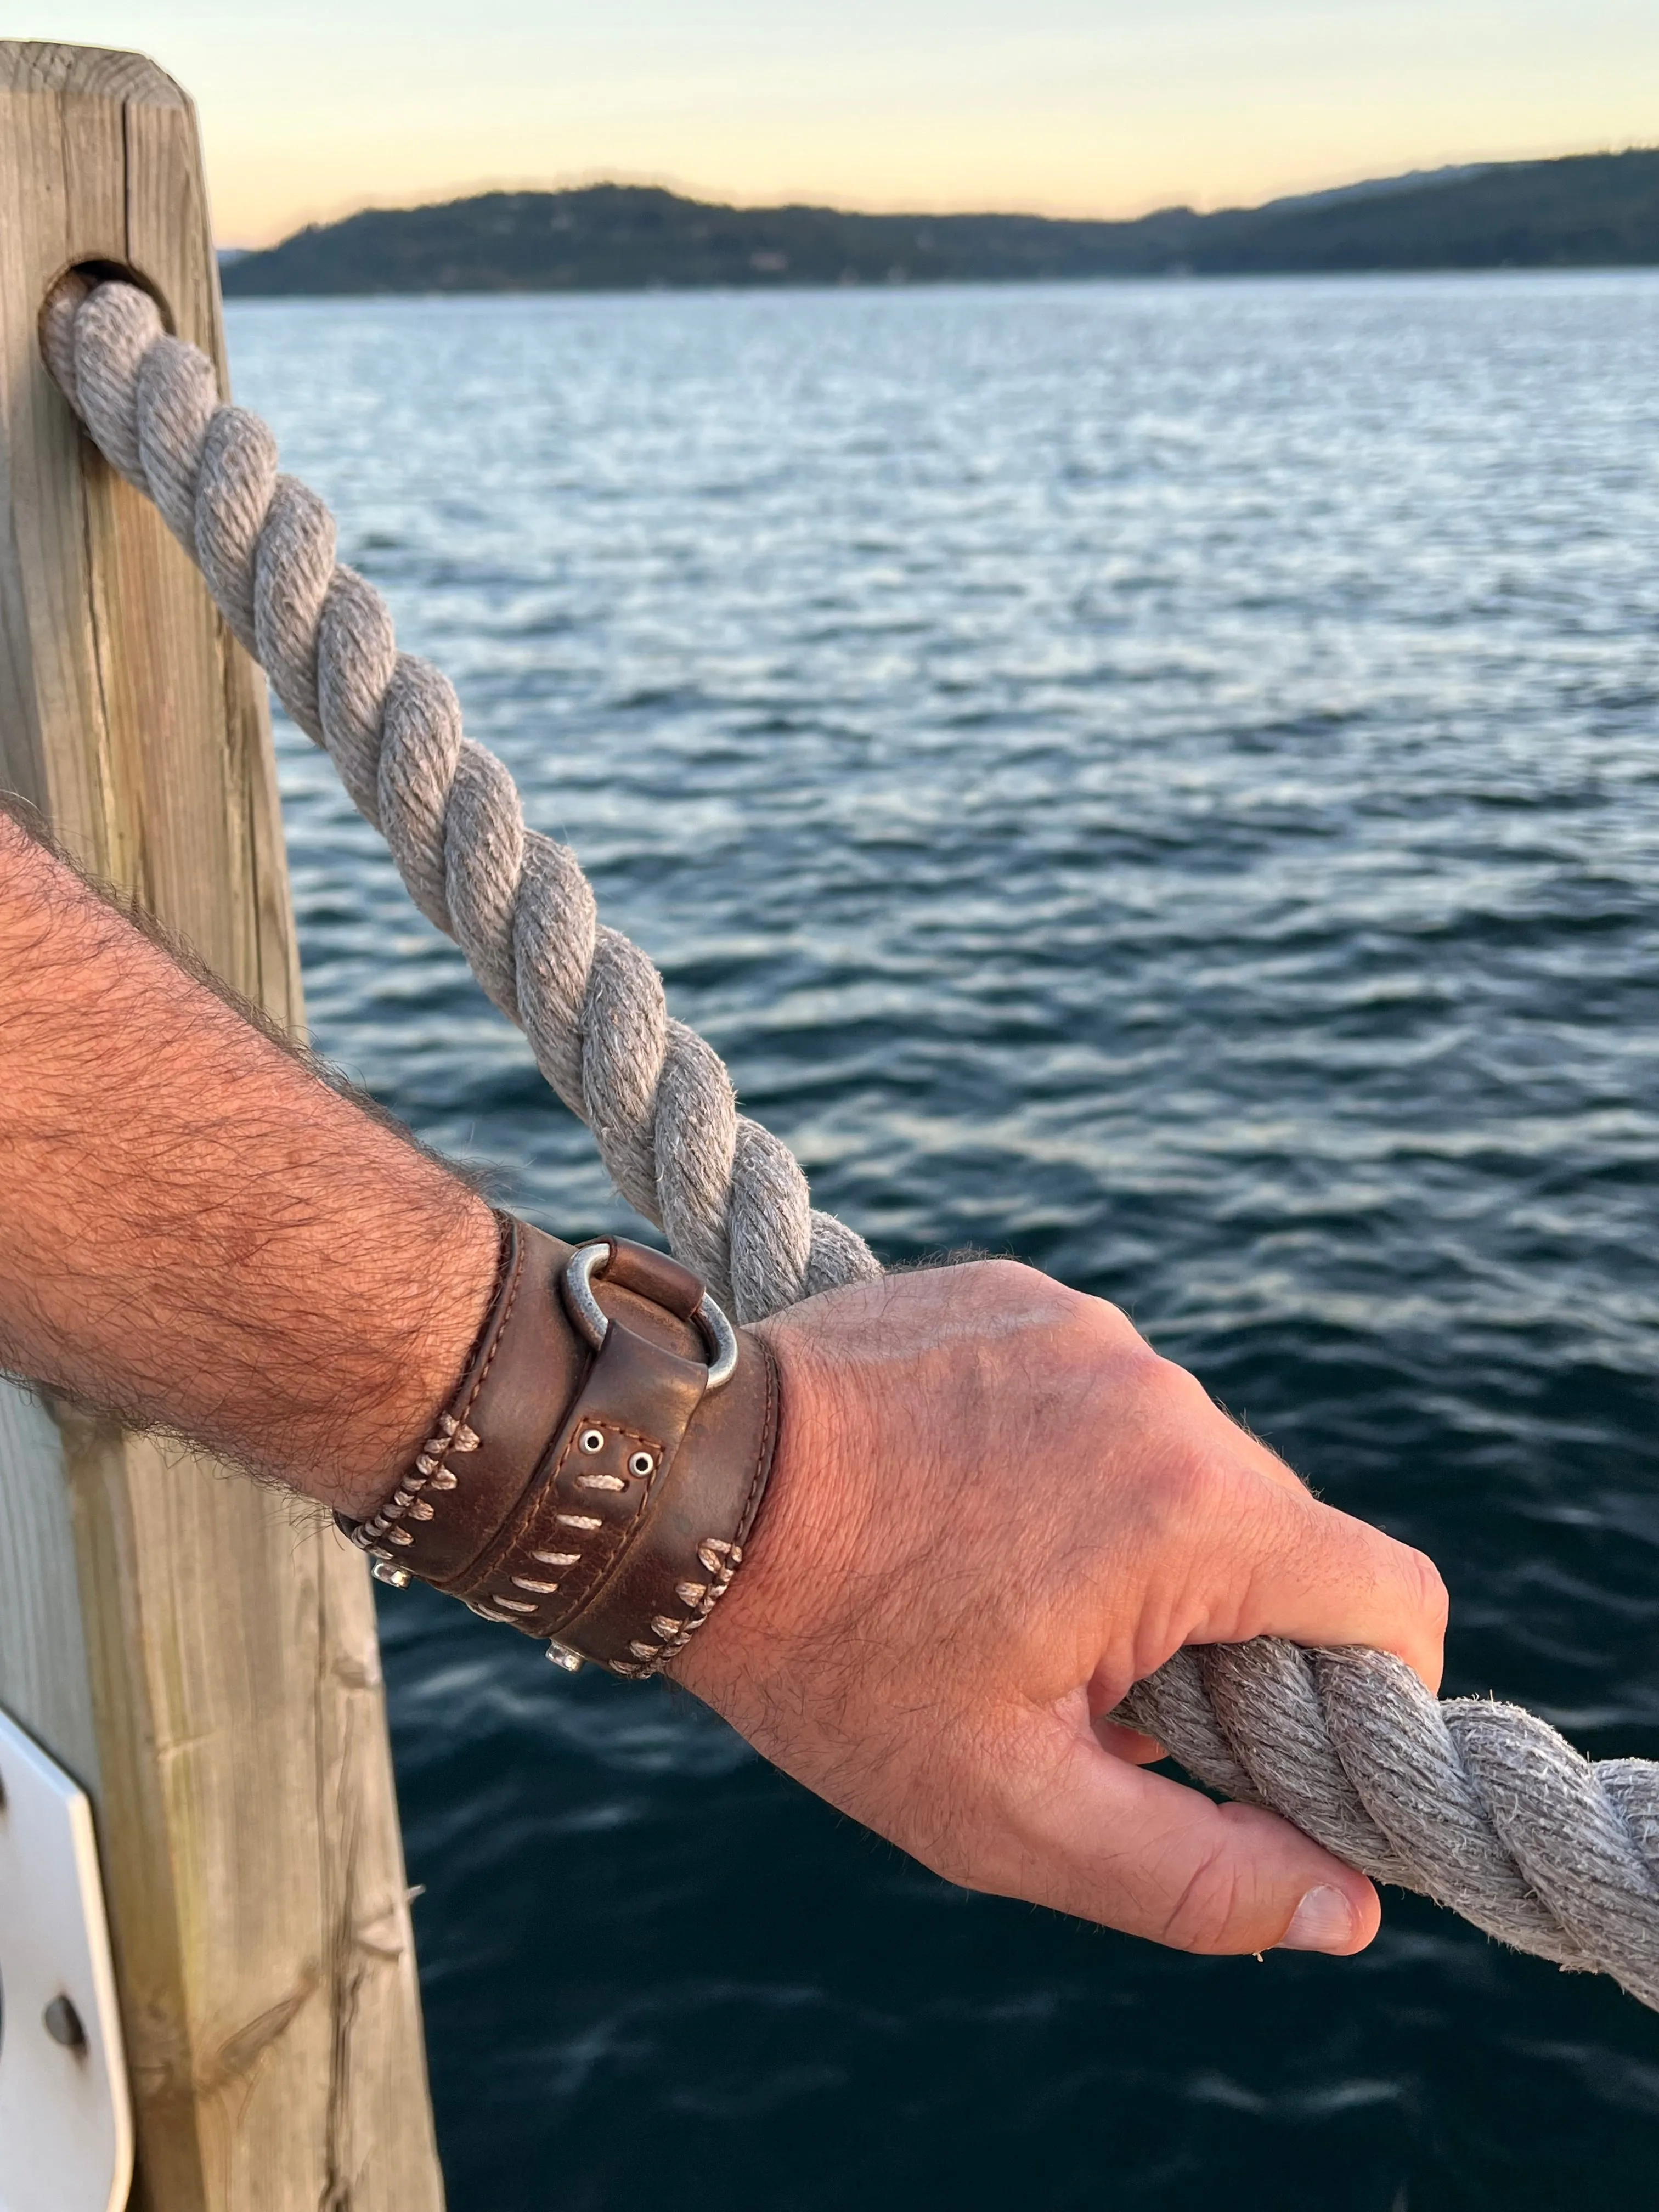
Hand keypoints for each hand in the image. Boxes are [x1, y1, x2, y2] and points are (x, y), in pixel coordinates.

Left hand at [672, 1259, 1446, 1957]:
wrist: (673, 1486)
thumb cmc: (832, 1657)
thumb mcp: (1007, 1814)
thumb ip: (1196, 1877)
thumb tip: (1341, 1905)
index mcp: (1189, 1511)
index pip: (1392, 1595)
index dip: (1374, 1689)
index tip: (1282, 1739)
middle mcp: (1159, 1390)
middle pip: (1283, 1533)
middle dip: (1229, 1622)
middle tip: (1096, 1683)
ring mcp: (1084, 1327)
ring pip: (1188, 1460)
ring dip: (1143, 1537)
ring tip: (1012, 1588)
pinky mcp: (1020, 1293)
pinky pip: (1101, 1391)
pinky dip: (1072, 1457)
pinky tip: (969, 1504)